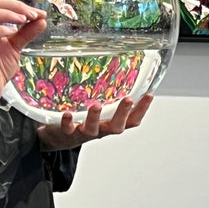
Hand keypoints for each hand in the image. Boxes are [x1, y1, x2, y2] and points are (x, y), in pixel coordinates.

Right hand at [0, 0, 44, 111]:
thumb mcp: (16, 47)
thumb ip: (27, 33)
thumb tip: (42, 21)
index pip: (2, 4)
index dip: (21, 5)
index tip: (38, 13)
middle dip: (16, 5)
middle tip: (33, 14)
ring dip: (8, 14)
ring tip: (24, 20)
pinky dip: (1, 30)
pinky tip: (14, 32)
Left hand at [37, 94, 153, 148]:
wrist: (59, 137)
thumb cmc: (83, 118)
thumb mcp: (99, 109)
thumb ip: (109, 96)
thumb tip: (121, 69)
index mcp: (111, 123)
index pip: (132, 119)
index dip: (142, 109)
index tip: (149, 95)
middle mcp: (101, 129)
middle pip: (116, 126)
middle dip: (123, 113)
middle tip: (128, 100)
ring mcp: (85, 132)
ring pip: (93, 129)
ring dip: (95, 118)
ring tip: (96, 106)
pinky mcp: (67, 133)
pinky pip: (68, 130)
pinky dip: (68, 123)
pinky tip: (67, 114)